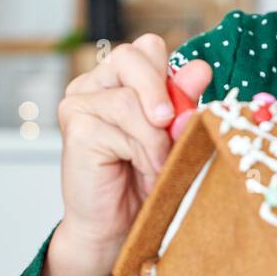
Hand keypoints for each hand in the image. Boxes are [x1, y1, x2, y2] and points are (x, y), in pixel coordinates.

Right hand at [35, 36, 211, 275]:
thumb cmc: (145, 181)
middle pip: (133, 54)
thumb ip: (183, 102)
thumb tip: (201, 68)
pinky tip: (142, 171)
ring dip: (156, 137)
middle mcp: (94, 84)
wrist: (117, 228)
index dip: (170, 72)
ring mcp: (79, 103)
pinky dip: (143, 151)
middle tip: (171, 121)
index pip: (147, 47)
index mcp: (120, 79)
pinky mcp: (75, 128)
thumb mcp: (174, 136)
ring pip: (130, 98)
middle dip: (160, 88)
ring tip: (159, 164)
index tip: (184, 107)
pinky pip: (121, 127)